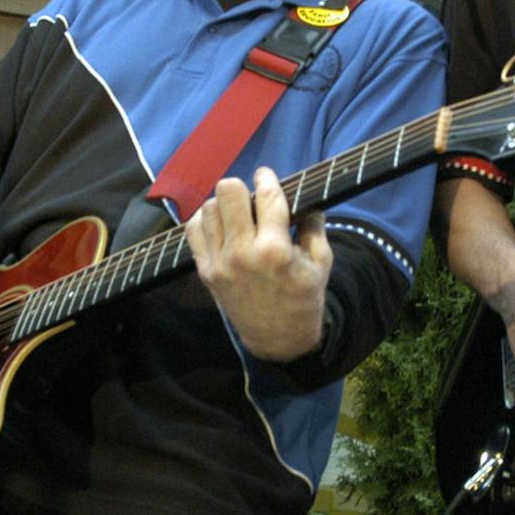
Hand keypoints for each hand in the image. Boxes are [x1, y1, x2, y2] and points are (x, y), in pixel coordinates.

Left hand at [187, 167, 331, 362]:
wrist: (278, 340)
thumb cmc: (304, 298)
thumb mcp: (321, 263)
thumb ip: (314, 226)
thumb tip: (308, 198)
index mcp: (276, 249)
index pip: (267, 197)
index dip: (267, 179)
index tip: (266, 175)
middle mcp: (243, 253)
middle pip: (229, 192)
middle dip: (242, 188)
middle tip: (251, 197)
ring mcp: (220, 263)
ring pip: (209, 208)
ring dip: (224, 205)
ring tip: (236, 214)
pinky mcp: (206, 272)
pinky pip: (193, 230)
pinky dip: (205, 221)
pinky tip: (220, 225)